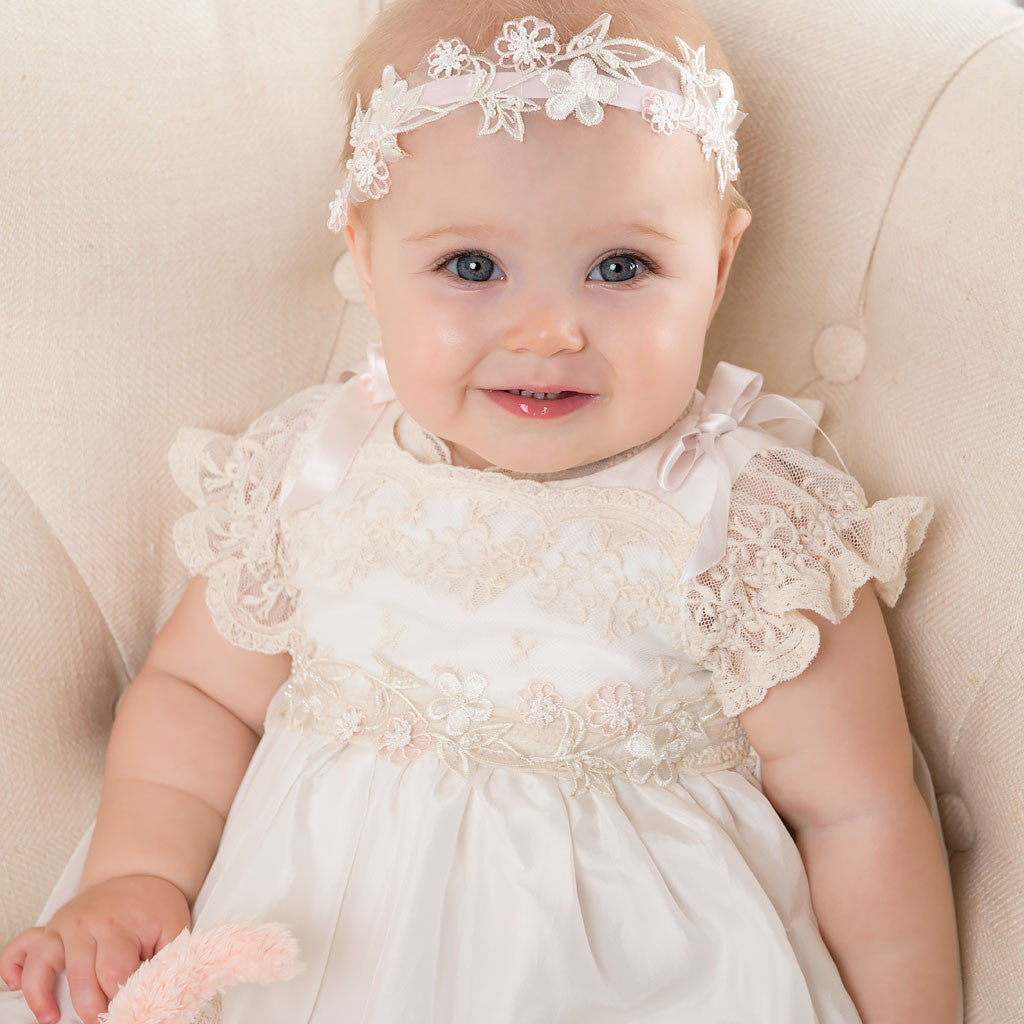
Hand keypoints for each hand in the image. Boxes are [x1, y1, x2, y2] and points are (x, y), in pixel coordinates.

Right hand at [0, 874, 190, 1023]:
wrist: (140, 874)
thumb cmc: (154, 908)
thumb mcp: (174, 929)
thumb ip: (169, 961)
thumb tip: (161, 997)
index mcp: (124, 926)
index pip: (116, 972)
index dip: (120, 999)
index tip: (126, 1012)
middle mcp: (91, 924)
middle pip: (82, 975)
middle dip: (90, 1006)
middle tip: (102, 1018)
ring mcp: (67, 924)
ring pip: (44, 962)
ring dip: (43, 995)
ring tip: (52, 1018)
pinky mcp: (50, 927)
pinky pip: (21, 946)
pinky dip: (12, 967)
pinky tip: (17, 988)